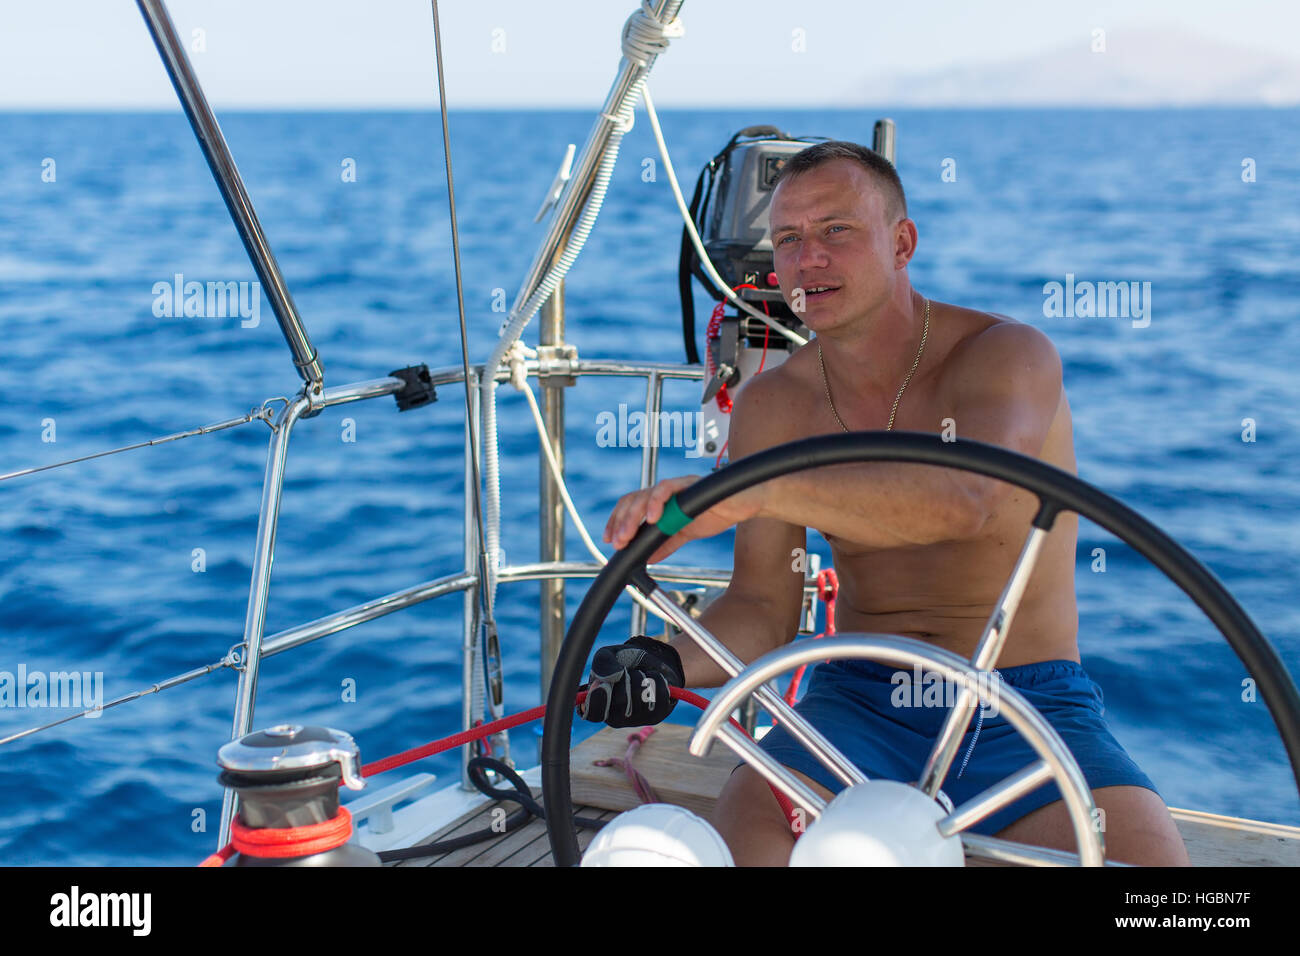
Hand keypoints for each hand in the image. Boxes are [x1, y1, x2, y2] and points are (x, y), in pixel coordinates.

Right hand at [578, 636, 683, 727]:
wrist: (647, 660)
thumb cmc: (622, 660)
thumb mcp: (608, 655)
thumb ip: (603, 664)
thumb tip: (613, 677)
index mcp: (597, 705)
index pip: (594, 713)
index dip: (598, 700)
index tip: (603, 684)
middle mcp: (615, 717)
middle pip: (622, 700)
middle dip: (627, 677)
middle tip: (627, 671)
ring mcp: (636, 720)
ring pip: (643, 697)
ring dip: (643, 677)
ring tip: (639, 674)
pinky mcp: (656, 716)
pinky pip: (660, 696)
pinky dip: (658, 680)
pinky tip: (652, 680)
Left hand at [603, 474, 764, 562]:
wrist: (745, 505)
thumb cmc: (718, 511)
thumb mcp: (686, 533)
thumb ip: (667, 543)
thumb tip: (650, 557)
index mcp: (662, 501)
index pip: (631, 506)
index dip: (617, 521)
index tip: (610, 540)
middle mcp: (665, 492)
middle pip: (633, 501)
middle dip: (621, 523)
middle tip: (617, 543)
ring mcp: (676, 486)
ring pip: (645, 495)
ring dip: (633, 517)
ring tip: (627, 535)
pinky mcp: (690, 484)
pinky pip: (667, 489)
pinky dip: (657, 502)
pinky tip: (652, 519)